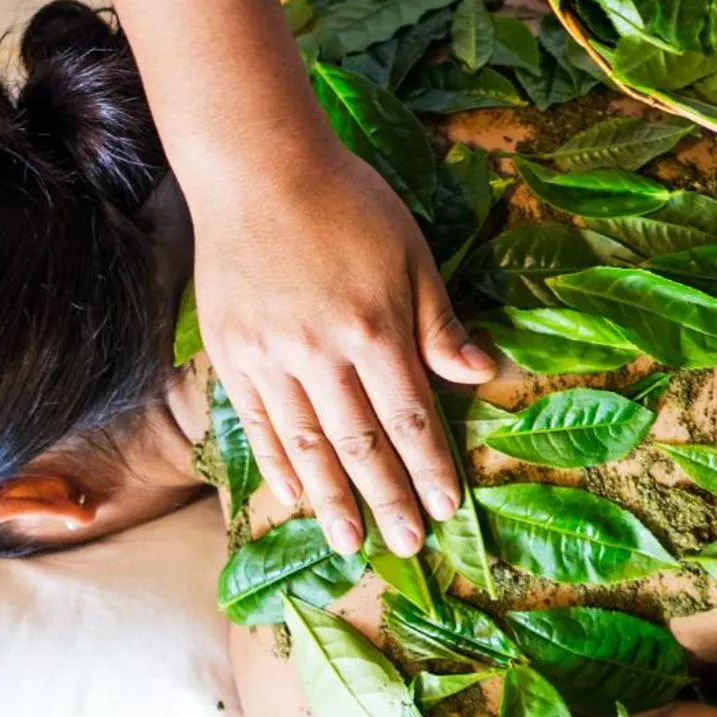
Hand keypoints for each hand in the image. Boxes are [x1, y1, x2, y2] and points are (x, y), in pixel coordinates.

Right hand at [193, 143, 494, 557]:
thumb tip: (482, 373)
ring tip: (349, 543)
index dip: (430, 466)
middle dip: (387, 499)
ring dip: (332, 500)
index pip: (410, 416)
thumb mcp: (411, 253)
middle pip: (360, 443)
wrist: (256, 169)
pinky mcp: (233, 355)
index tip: (448, 507)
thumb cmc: (346, 201)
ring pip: (306, 445)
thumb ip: (438, 322)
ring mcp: (270, 358)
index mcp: (374, 329)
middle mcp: (321, 353)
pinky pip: (260, 424)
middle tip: (407, 546)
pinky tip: (295, 496)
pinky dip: (280, 465)